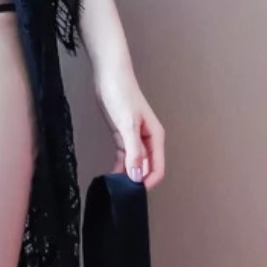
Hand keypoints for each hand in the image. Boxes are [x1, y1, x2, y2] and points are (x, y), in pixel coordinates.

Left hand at [91, 61, 164, 191]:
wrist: (109, 74)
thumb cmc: (121, 94)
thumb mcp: (127, 125)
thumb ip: (133, 152)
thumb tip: (137, 177)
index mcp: (155, 137)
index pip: (157, 168)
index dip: (147, 182)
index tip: (132, 192)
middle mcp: (148, 140)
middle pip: (147, 168)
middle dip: (137, 181)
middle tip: (121, 192)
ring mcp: (134, 138)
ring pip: (134, 164)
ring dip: (127, 175)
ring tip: (114, 186)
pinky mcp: (122, 135)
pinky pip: (124, 156)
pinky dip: (119, 166)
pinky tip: (110, 174)